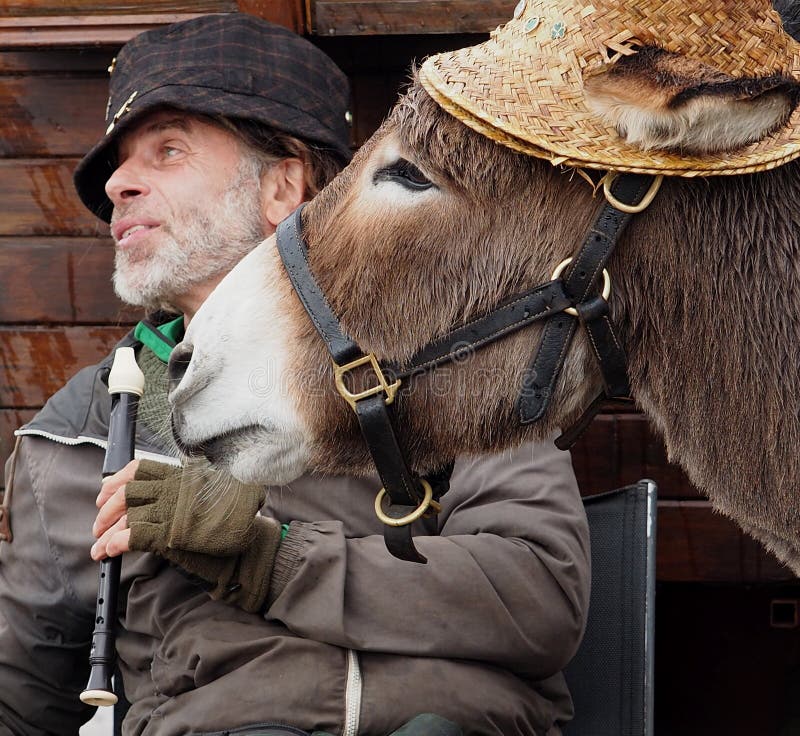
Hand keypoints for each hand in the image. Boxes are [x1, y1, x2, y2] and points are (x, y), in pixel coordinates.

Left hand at [91, 457, 282, 613]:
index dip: (117, 480)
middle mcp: (174, 490)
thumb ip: (187, 491)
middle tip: (99, 524)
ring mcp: (172, 512)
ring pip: (126, 517)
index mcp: (183, 477)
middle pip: (127, 493)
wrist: (248, 545)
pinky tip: (111, 551)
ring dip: (106, 533)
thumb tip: (163, 499)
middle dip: (107, 510)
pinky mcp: (170, 536)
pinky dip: (117, 543)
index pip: (141, 469)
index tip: (105, 492)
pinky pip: (133, 536)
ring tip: (99, 548)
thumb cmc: (233, 522)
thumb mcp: (210, 495)